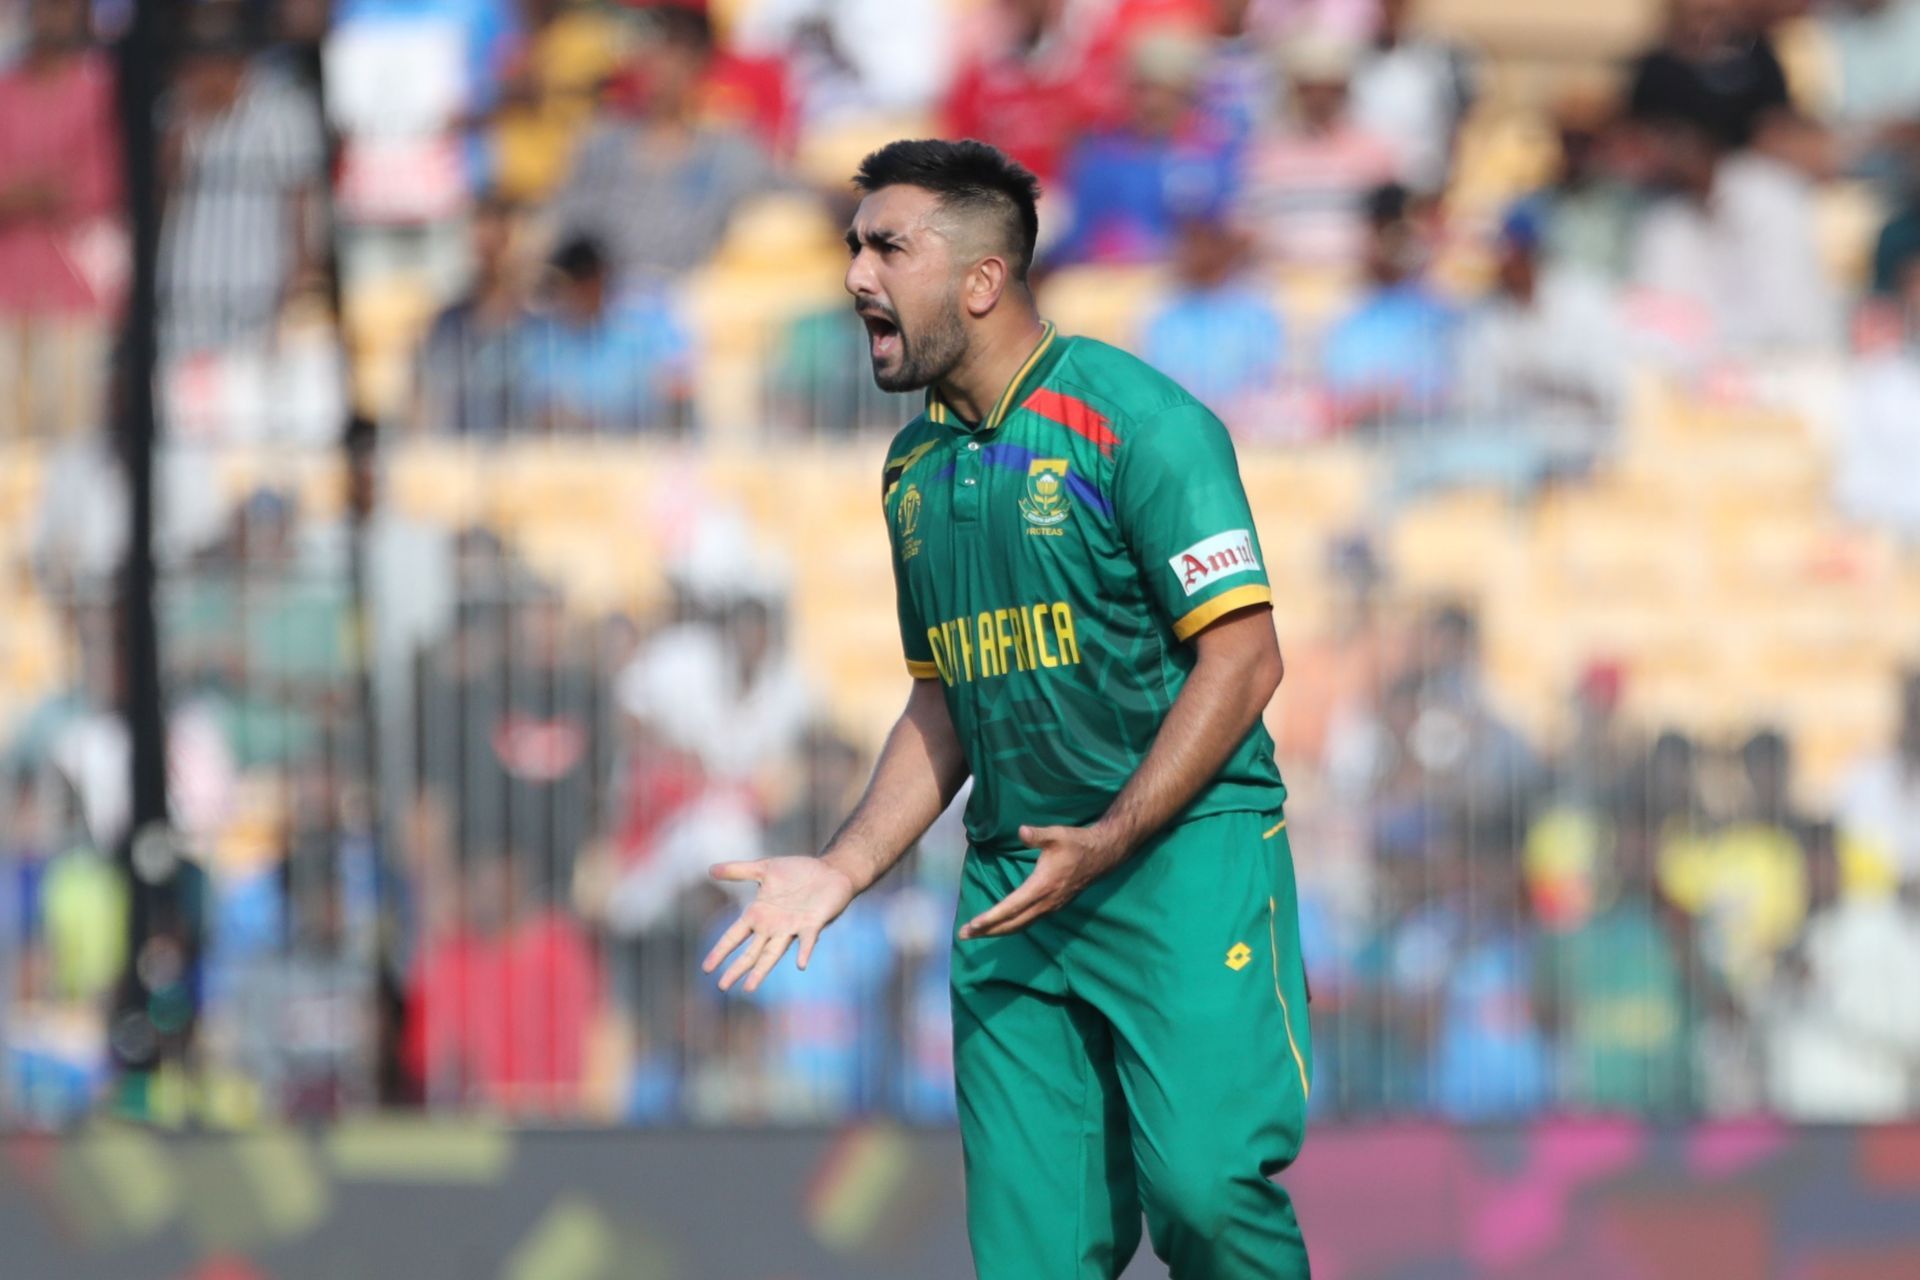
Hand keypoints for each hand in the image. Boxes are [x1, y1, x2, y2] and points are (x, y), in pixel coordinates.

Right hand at [702, 856, 855, 992]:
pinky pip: (807, 941)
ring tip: (749, 988)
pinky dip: (804, 952)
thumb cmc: (797, 872)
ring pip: (773, 953)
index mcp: (759, 914)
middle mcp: (773, 926)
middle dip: (736, 968)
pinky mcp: (813, 924)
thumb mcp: (764, 868)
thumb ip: (738, 870)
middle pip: (751, 952)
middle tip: (722, 986)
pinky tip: (800, 965)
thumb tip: (710, 870)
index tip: (706, 968)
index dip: (721, 951)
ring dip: (761, 970)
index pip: (734, 936)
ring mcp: (792, 928)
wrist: (830, 870)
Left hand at [958, 823, 1130, 939]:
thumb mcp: (1057, 835)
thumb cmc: (1076, 843)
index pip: (1012, 907)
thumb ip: (1037, 835)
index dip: (992, 917)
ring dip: (998, 931)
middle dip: (987, 930)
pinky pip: (1028, 922)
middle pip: (1012, 923)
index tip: (973, 924)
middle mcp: (1046, 902)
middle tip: (963, 934)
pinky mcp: (1054, 907)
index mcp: (1042, 887)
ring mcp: (1051, 907)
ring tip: (976, 934)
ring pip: (1020, 925)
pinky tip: (1002, 925)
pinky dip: (1012, 926)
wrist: (1102, 855)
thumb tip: (1022, 832)